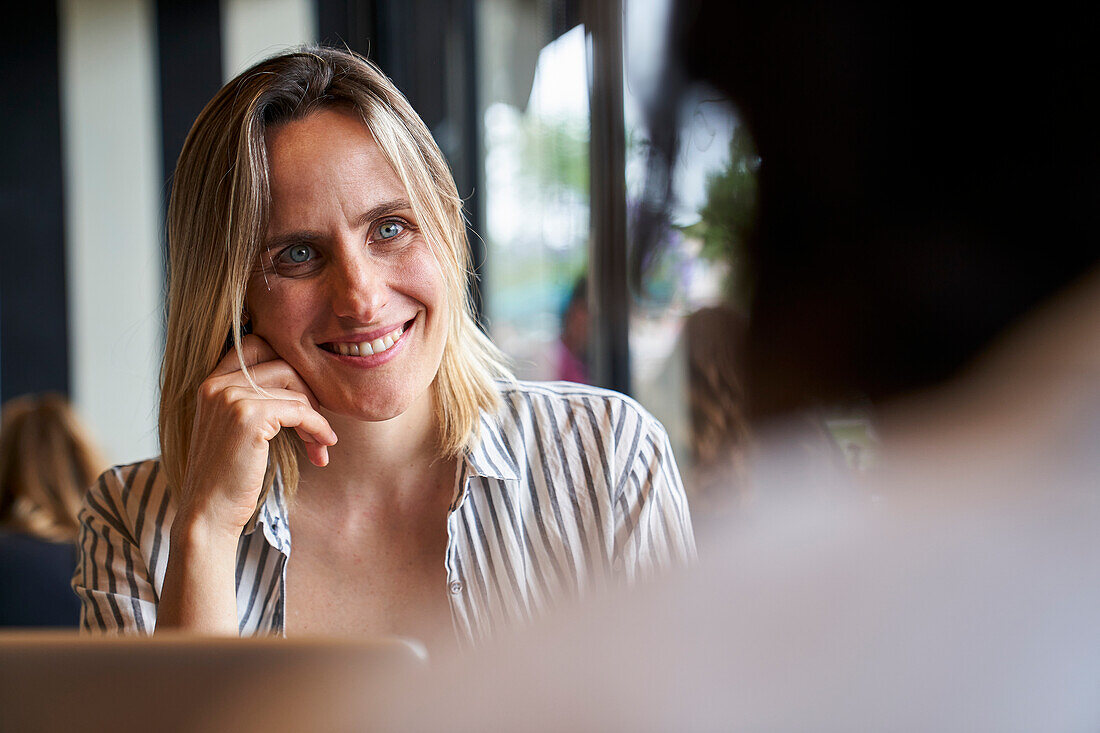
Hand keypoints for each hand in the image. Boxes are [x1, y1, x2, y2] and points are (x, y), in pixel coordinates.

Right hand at [178, 335, 336, 535]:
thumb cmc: (228, 477)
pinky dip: (318, 428)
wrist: (207, 514)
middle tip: (317, 425)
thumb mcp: (235, 429)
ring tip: (320, 444)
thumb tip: (301, 379)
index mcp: (211, 382)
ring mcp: (231, 397)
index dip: (289, 366)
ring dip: (316, 416)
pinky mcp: (249, 416)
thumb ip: (255, 400)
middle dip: (309, 392)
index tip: (305, 398)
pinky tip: (323, 447)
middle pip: (283, 364)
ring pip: (295, 388)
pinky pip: (301, 411)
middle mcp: (217, 383)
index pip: (258, 345)